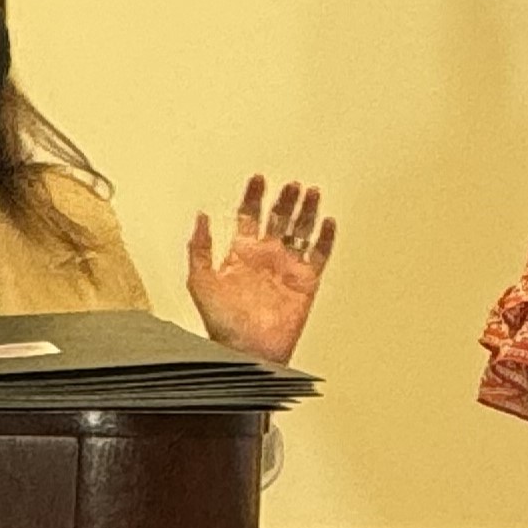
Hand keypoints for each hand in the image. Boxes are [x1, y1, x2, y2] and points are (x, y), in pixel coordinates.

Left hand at [187, 175, 336, 366]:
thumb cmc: (222, 323)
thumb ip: (200, 248)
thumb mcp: (199, 281)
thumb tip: (200, 217)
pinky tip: (328, 222)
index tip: (259, 179)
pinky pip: (320, 255)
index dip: (253, 196)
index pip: (249, 216)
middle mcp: (266, 257)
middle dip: (285, 199)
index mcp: (241, 254)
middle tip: (292, 184)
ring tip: (312, 192)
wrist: (247, 349)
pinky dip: (326, 238)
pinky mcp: (307, 282)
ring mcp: (287, 268)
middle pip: (279, 218)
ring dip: (307, 211)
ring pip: (301, 231)